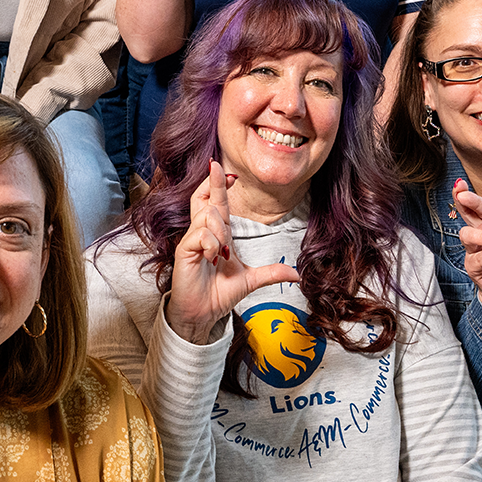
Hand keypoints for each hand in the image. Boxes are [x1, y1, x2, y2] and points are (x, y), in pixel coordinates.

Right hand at [165, 161, 298, 345]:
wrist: (203, 314)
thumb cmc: (218, 294)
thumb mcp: (250, 281)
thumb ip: (271, 273)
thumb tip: (296, 274)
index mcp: (218, 235)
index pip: (217, 203)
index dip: (220, 185)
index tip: (230, 173)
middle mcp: (204, 233)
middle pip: (203, 198)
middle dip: (212, 182)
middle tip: (217, 168)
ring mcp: (193, 241)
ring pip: (207, 215)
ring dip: (219, 229)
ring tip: (221, 252)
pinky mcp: (184, 251)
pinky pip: (200, 234)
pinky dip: (210, 243)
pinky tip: (212, 257)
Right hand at [452, 180, 481, 329]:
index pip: (479, 208)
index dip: (470, 197)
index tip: (462, 183)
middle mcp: (481, 238)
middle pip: (468, 217)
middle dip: (465, 204)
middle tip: (463, 194)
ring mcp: (476, 254)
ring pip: (467, 237)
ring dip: (481, 234)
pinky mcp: (477, 271)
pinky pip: (476, 261)